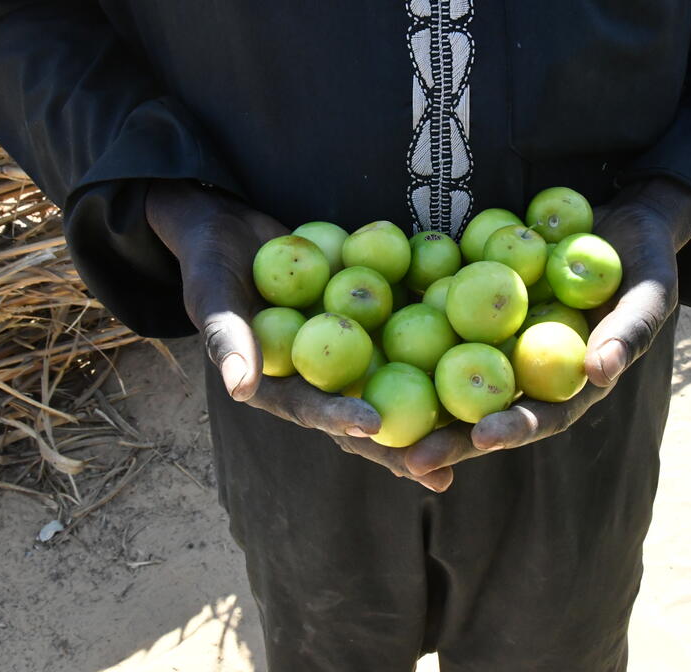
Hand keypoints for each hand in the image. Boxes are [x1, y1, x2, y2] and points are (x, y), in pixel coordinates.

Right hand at [145, 181, 453, 491]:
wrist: (229, 225)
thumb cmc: (211, 262)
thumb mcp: (212, 294)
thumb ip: (228, 338)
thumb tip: (240, 388)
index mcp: (279, 384)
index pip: (313, 410)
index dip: (342, 420)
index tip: (374, 426)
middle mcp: (317, 376)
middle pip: (362, 413)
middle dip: (399, 443)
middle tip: (441, 465)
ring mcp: (345, 351)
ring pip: (391, 383)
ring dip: (429, 408)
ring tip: (474, 435)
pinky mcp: (367, 321)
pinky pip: (403, 333)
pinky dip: (435, 343)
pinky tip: (480, 349)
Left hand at [405, 177, 690, 477]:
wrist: (623, 220)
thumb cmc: (647, 259)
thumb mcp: (650, 292)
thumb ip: (629, 331)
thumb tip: (601, 372)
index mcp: (573, 382)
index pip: (541, 417)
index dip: (512, 429)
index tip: (482, 438)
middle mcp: (532, 371)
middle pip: (487, 413)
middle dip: (451, 440)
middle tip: (410, 459)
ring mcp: (503, 344)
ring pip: (455, 380)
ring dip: (418, 403)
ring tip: (376, 426)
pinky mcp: (478, 311)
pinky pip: (443, 328)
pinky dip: (411, 342)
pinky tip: (372, 348)